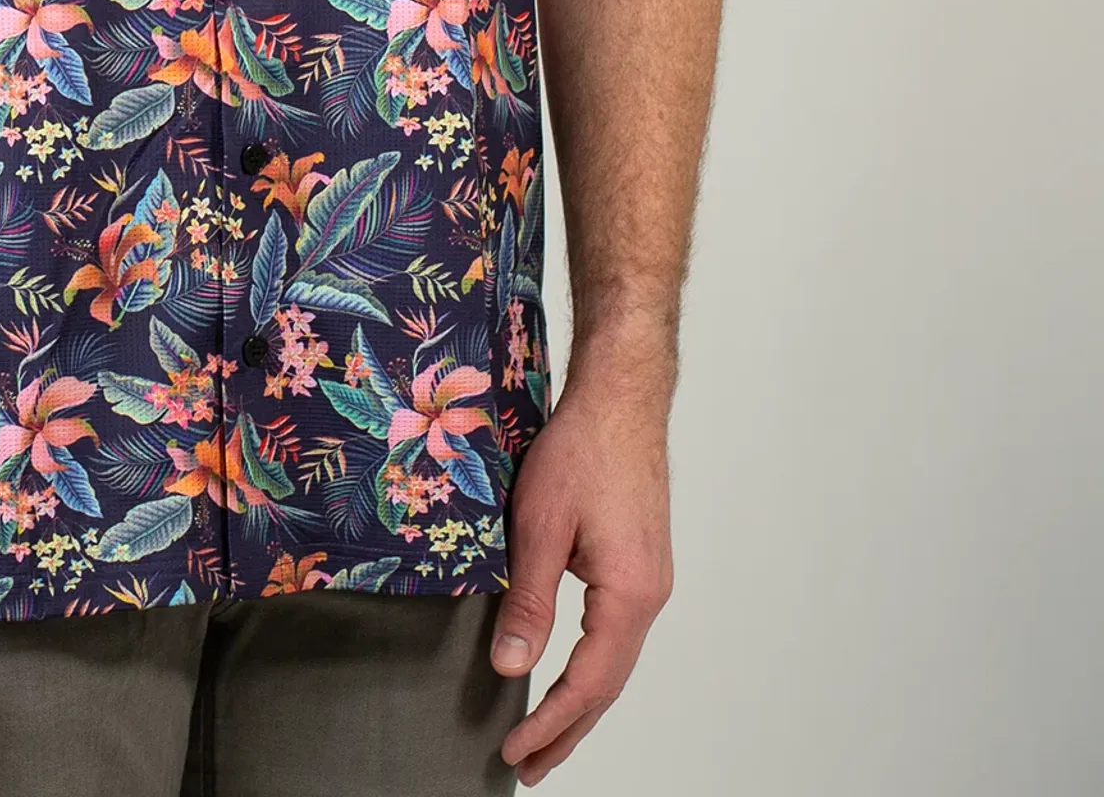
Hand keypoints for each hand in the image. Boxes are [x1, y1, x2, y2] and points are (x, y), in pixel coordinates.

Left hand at [490, 378, 673, 784]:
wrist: (620, 399)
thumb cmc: (582, 450)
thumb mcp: (540, 525)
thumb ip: (528, 600)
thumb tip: (512, 666)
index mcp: (630, 594)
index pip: (589, 683)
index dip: (552, 722)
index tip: (516, 752)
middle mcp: (649, 596)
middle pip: (608, 685)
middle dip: (568, 729)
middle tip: (529, 767)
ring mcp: (649, 580)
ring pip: (614, 661)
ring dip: (579, 701)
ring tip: (545, 735)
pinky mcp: (639, 563)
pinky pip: (615, 632)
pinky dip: (590, 665)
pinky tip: (569, 673)